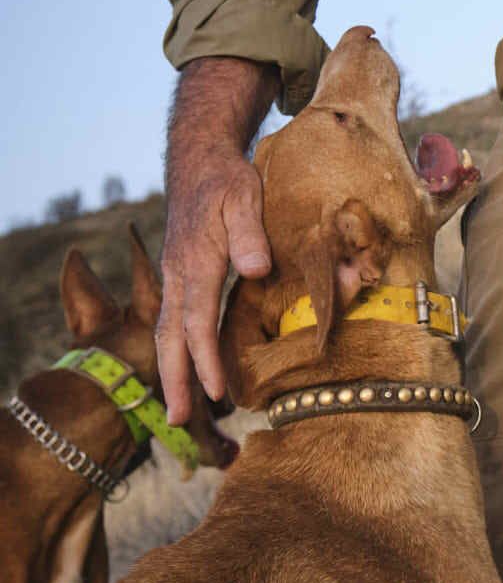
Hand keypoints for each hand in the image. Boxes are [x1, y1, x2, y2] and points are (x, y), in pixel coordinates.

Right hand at [158, 57, 276, 421]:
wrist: (198, 161)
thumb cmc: (227, 179)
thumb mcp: (245, 195)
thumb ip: (250, 233)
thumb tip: (256, 270)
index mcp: (195, 261)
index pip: (196, 319)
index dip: (204, 357)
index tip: (214, 390)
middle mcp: (177, 275)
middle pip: (169, 336)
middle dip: (173, 379)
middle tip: (178, 421)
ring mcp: (174, 278)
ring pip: (166, 333)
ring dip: (171, 372)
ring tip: (180, 412)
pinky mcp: (178, 278)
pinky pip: (173, 323)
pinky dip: (177, 352)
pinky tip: (185, 374)